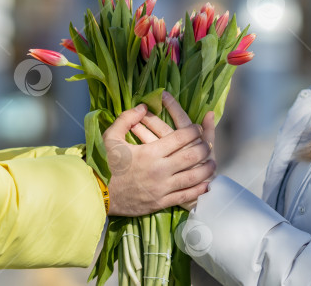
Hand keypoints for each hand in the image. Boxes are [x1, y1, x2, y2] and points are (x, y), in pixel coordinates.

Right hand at [103, 94, 215, 216]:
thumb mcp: (110, 137)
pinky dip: (198, 190)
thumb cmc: (105, 165)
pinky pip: (186, 196)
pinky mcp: (161, 202)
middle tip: (208, 144)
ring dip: (206, 169)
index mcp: (150, 152)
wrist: (98, 195)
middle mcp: (160, 170)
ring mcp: (162, 188)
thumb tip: (144, 106)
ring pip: (193, 177)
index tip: (197, 127)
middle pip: (191, 156)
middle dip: (204, 148)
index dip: (193, 131)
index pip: (180, 138)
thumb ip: (126, 118)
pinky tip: (205, 185)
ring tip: (212, 163)